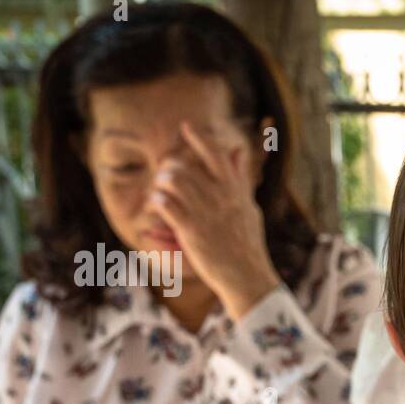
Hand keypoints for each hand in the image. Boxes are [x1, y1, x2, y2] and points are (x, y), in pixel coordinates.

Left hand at [147, 121, 280, 319]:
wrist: (248, 276)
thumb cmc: (248, 245)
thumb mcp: (249, 207)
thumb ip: (240, 179)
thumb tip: (238, 152)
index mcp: (235, 191)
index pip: (216, 154)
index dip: (199, 137)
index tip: (186, 127)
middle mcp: (220, 197)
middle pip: (184, 166)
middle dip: (168, 169)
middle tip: (165, 180)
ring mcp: (205, 212)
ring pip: (171, 180)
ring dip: (160, 185)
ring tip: (160, 195)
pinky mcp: (191, 229)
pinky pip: (164, 203)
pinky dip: (155, 202)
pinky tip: (157, 209)